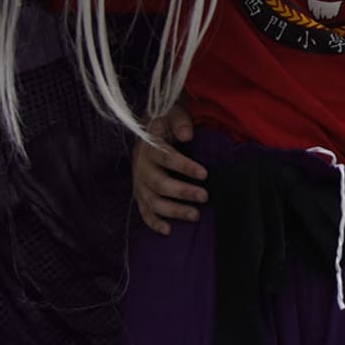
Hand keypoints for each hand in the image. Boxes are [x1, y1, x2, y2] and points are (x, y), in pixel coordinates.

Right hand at [134, 103, 206, 234]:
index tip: (204, 174)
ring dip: (173, 210)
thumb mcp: (171, 114)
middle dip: (183, 192)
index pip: (166, 158)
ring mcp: (139, 182)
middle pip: (160, 184)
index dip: (184, 167)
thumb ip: (179, 121)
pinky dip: (154, 222)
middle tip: (205, 196)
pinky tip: (168, 230)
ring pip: (153, 201)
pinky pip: (144, 211)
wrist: (149, 130)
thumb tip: (186, 134)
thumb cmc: (165, 123)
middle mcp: (141, 167)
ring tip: (195, 215)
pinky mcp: (140, 193)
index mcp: (149, 147)